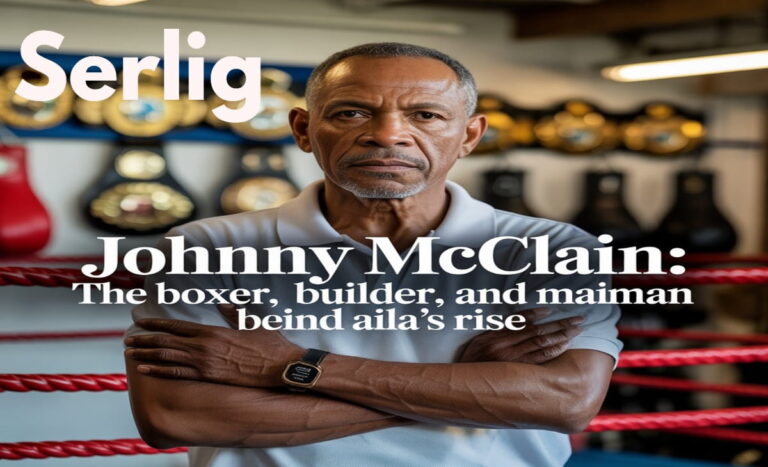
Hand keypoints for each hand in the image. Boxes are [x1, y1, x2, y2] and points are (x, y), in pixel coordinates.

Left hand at [124, 305, 303, 386]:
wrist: (280, 366)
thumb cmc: (270, 345)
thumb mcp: (253, 322)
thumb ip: (235, 313)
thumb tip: (224, 305)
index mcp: (212, 330)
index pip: (177, 325)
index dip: (157, 323)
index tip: (141, 321)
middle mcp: (204, 345)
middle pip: (166, 341)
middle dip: (145, 339)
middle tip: (128, 339)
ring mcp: (204, 362)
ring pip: (167, 357)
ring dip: (146, 354)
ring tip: (130, 353)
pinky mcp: (208, 377)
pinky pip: (177, 374)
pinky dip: (159, 370)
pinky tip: (145, 369)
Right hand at [457, 308, 582, 363]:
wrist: (462, 385)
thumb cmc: (473, 361)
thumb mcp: (480, 340)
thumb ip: (498, 330)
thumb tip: (522, 320)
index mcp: (494, 336)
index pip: (520, 321)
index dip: (537, 314)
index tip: (552, 310)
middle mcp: (503, 347)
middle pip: (536, 332)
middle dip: (558, 324)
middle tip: (577, 319)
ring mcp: (511, 362)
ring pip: (541, 345)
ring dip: (561, 336)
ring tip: (576, 330)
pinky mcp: (517, 374)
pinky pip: (539, 360)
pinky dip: (553, 351)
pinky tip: (564, 345)